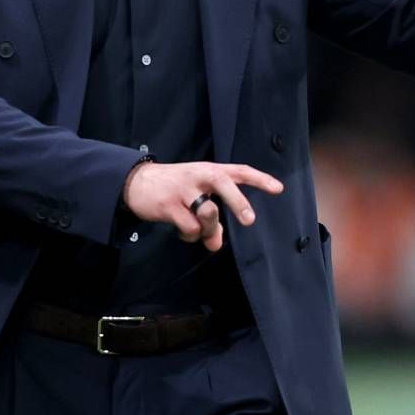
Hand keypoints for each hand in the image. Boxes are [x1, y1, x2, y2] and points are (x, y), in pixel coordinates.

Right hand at [121, 160, 284, 252]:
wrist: (136, 182)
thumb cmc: (174, 189)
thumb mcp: (195, 198)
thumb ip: (211, 221)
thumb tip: (215, 244)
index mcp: (210, 170)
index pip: (239, 170)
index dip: (259, 179)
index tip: (278, 189)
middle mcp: (199, 176)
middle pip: (223, 183)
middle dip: (238, 202)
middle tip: (249, 220)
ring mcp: (183, 189)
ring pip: (207, 213)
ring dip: (207, 229)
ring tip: (197, 230)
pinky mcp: (169, 205)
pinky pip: (190, 227)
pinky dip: (191, 235)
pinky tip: (182, 231)